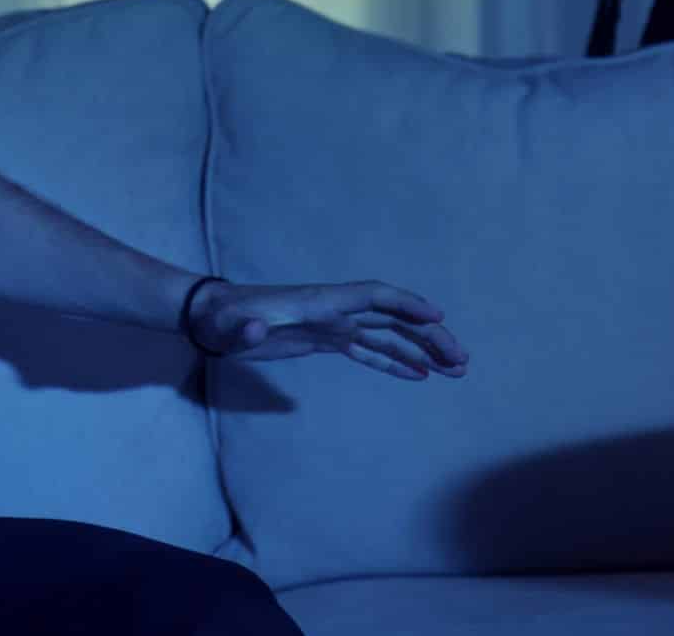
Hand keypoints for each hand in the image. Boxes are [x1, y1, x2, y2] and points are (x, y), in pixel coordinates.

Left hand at [187, 278, 468, 379]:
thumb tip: (252, 329)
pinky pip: (368, 350)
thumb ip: (241, 330)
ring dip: (421, 350)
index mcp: (319, 302)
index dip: (407, 304)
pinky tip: (419, 376)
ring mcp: (331, 324)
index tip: (438, 318)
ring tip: (454, 370)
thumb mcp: (228, 327)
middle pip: (392, 317)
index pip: (373, 296)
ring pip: (387, 334)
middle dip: (429, 335)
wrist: (211, 318)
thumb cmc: (221, 319)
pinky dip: (394, 361)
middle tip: (461, 361)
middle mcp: (332, 309)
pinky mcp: (324, 340)